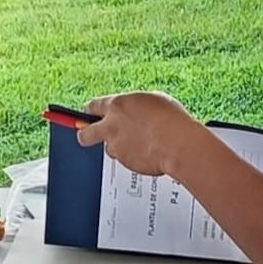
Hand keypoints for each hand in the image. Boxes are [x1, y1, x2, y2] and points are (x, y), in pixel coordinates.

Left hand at [78, 92, 202, 177]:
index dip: (92, 111)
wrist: (177, 144)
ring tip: (141, 143)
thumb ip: (134, 106)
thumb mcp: (151, 100)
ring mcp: (116, 147)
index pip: (93, 106)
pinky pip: (126, 159)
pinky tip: (149, 151)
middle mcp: (111, 127)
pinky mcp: (125, 163)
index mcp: (117, 106)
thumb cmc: (170, 120)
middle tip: (90, 135)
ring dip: (120, 147)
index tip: (91, 113)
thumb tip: (132, 110)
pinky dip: (135, 157)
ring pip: (110, 149)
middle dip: (85, 134)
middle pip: (85, 134)